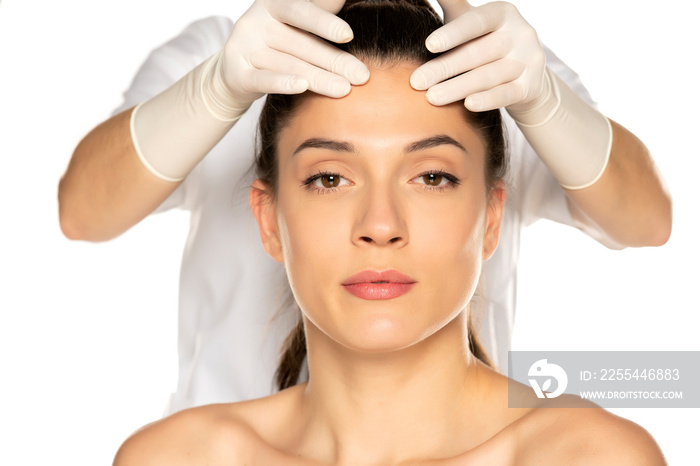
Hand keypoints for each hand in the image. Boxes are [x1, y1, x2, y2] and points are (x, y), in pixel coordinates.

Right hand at [212, 0, 369, 113]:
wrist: (237, 71)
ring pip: (288, 64)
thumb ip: (323, 11)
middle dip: (334, 60)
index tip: (348, 35)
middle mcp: (256, 21)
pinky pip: (264, 79)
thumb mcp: (298, 24)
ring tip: (344, 89)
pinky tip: (302, 86)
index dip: (324, 23)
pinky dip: (283, 83)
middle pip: (301, 43)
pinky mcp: (238, 74)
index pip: (301, 11)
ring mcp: (245, 47)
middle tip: (361, 76)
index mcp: (274, 5)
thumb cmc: (279, 44)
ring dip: (319, 78)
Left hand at [410, 1, 545, 112]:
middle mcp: (520, 33)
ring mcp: (528, 60)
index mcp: (502, 13)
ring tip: (432, 97)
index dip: (453, 33)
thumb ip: (452, 4)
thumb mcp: (469, 22)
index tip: (429, 45)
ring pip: (487, 75)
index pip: (475, 22)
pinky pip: (506, 94)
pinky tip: (468, 104)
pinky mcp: (530, 87)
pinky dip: (487, 100)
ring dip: (457, 88)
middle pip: (476, 53)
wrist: (523, 74)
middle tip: (417, 81)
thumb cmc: (484, 43)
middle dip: (444, 68)